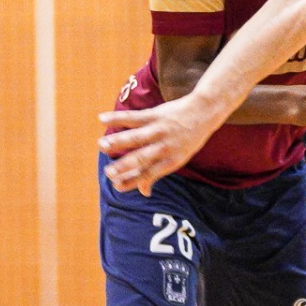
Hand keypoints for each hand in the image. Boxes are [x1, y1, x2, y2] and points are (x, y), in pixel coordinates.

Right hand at [99, 99, 217, 194]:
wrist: (204, 112)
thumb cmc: (188, 140)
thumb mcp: (178, 159)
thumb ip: (157, 173)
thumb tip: (144, 192)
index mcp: (171, 161)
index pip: (149, 174)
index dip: (133, 181)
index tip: (116, 186)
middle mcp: (165, 147)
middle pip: (142, 158)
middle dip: (124, 166)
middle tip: (108, 173)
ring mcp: (160, 130)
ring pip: (136, 137)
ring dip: (118, 141)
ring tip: (102, 145)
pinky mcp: (155, 115)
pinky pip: (133, 117)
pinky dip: (117, 118)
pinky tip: (102, 119)